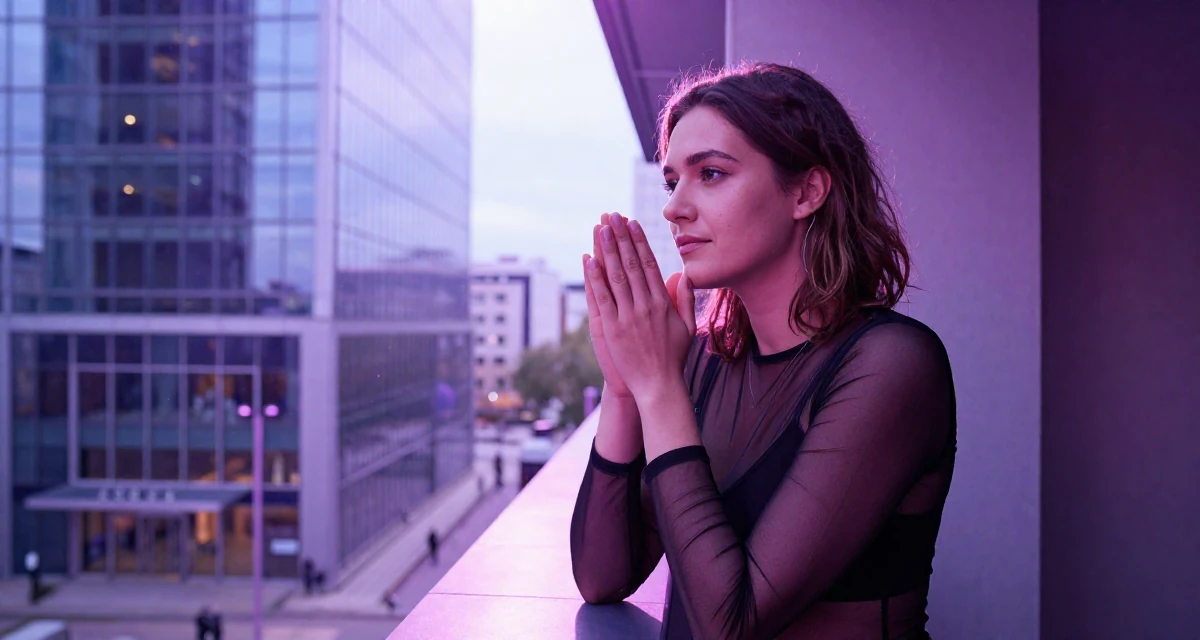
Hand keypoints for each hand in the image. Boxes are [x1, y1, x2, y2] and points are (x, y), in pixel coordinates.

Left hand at [584, 213, 695, 402]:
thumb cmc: (673, 358)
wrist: (659, 386)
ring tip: (602, 228)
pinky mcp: (613, 328)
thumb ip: (684, 299)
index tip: (632, 223)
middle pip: (631, 263)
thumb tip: (684, 274)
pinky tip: (590, 259)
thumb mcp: (687, 326)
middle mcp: (646, 305)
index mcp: (663, 303)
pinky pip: (603, 297)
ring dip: (608, 249)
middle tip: (613, 215)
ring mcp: (628, 316)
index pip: (649, 264)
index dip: (639, 241)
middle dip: (622, 237)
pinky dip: (596, 277)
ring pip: (617, 275)